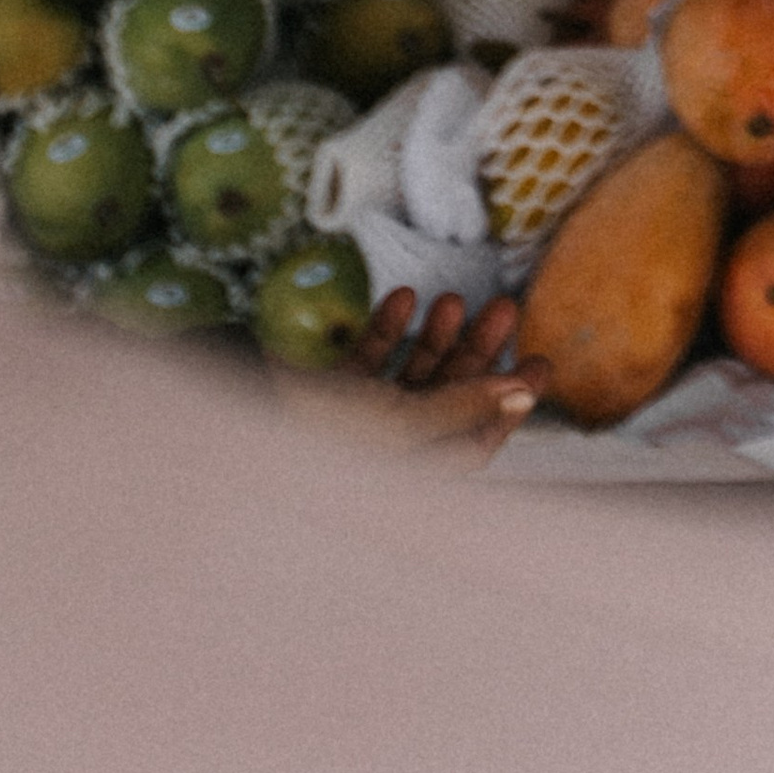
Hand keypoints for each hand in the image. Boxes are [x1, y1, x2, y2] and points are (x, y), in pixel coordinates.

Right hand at [292, 285, 546, 470]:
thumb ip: (464, 406)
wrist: (233, 420)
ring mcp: (356, 422)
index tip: (540, 364)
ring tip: (454, 297)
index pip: (473, 444)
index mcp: (408, 476)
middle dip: (476, 354)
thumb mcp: (404, 423)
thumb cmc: (327, 436)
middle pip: (448, 400)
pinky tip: (404, 296)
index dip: (508, 408)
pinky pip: (368, 360)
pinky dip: (387, 328)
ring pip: (412, 375)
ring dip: (436, 336)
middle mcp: (387, 452)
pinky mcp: (326, 393)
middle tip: (506, 307)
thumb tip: (525, 395)